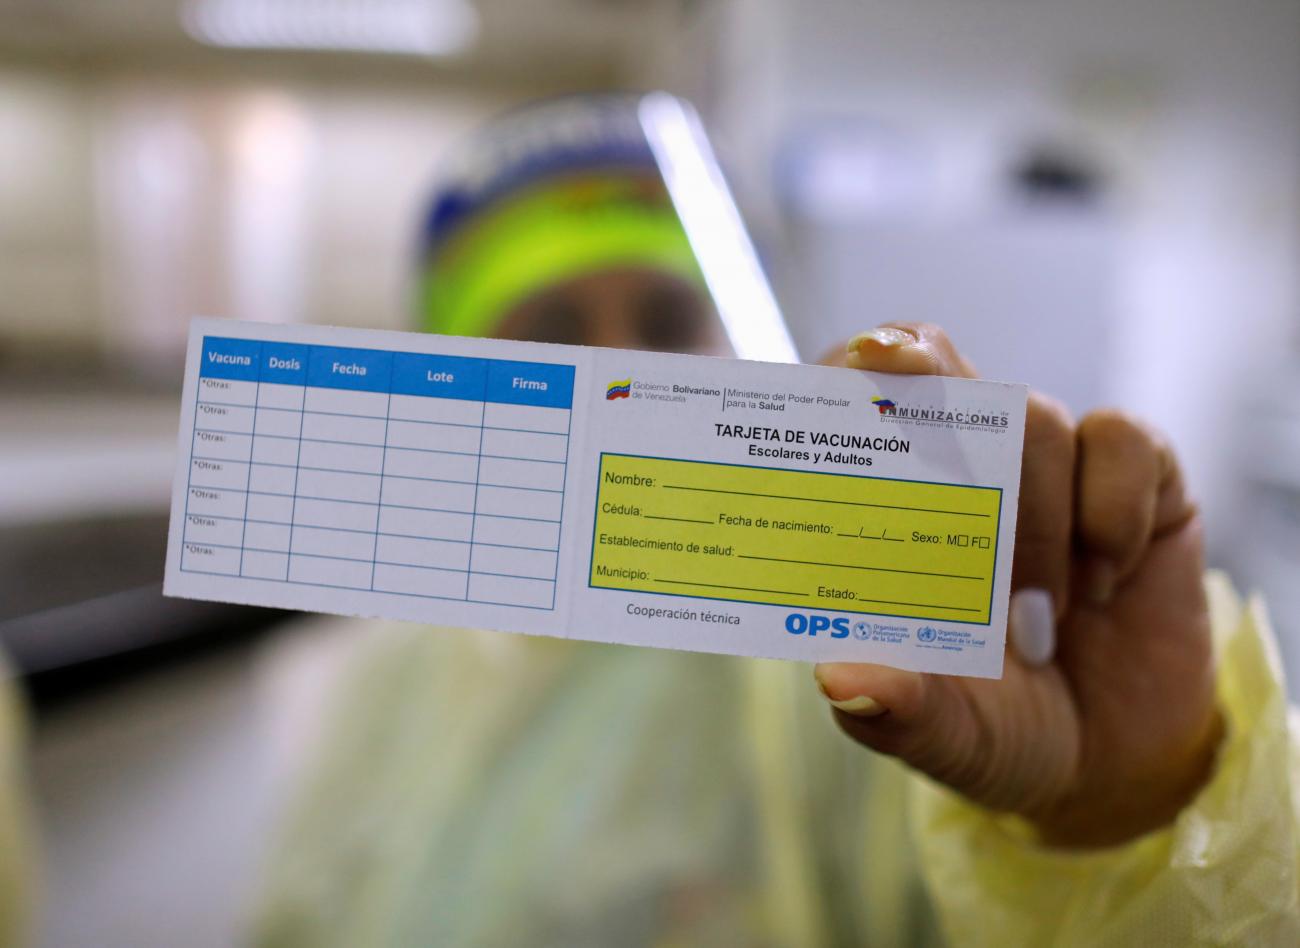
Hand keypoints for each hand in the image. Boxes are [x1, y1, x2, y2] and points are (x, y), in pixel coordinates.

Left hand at [815, 324, 1221, 847]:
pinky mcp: (1133, 474)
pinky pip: (1122, 439)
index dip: (844, 370)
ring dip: (1036, 519)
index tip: (852, 363)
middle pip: (933, 368)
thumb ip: (897, 711)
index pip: (847, 403)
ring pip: (1031, 417)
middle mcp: (958, 469)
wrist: (1111, 762)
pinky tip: (1105, 581)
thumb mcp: (943, 734)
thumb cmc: (994, 727)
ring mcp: (1045, 465)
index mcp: (885, 512)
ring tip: (1037, 616)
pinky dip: (1114, 510)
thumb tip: (837, 678)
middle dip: (929, 384)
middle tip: (922, 414)